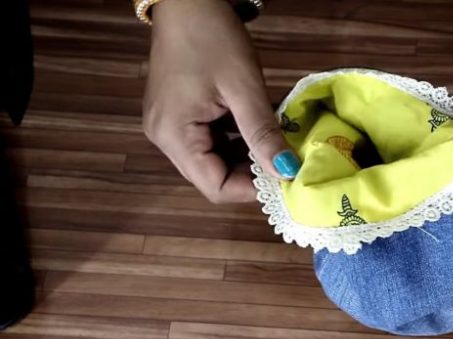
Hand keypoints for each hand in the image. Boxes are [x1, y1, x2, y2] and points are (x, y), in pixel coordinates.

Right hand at [143, 0, 299, 203]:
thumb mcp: (244, 87)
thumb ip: (263, 133)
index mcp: (174, 135)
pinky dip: (236, 140)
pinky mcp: (178, 115)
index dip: (251, 189)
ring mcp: (169, 126)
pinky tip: (259, 127)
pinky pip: (209, 141)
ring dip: (246, 156)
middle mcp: (165, 138)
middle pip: (212, 176)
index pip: (214, 186)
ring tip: (277, 143)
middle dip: (251, 173)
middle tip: (286, 161)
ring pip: (213, 160)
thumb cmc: (212, 36)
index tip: (285, 177)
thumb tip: (287, 171)